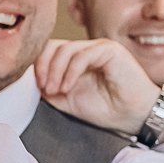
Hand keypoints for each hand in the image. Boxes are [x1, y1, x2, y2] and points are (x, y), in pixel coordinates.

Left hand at [36, 37, 162, 134]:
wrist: (134, 116)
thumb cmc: (106, 109)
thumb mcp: (67, 100)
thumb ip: (49, 88)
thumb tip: (29, 80)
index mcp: (76, 59)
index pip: (48, 51)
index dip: (38, 66)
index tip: (37, 86)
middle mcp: (86, 50)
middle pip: (53, 46)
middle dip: (43, 67)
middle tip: (45, 88)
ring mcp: (98, 48)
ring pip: (65, 49)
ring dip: (55, 71)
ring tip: (55, 90)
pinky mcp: (109, 50)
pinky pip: (82, 55)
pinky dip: (70, 72)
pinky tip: (67, 87)